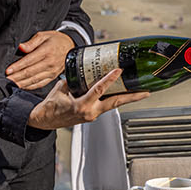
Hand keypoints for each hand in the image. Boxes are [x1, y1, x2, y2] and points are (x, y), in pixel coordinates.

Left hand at [6, 30, 75, 89]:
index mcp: (47, 51)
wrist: (71, 46)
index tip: (8, 70)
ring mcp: (52, 71)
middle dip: (17, 77)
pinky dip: (30, 86)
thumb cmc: (56, 40)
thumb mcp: (44, 35)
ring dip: (22, 83)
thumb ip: (31, 42)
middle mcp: (50, 63)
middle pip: (30, 72)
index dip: (17, 67)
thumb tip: (21, 47)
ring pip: (34, 80)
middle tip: (6, 80)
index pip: (29, 61)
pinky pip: (40, 84)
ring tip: (11, 84)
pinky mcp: (52, 76)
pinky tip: (22, 86)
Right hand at [28, 68, 149, 129]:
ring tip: (141, 92)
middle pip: (116, 102)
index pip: (99, 90)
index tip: (118, 70)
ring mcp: (92, 115)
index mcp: (81, 106)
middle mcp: (90, 112)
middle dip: (132, 97)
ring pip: (114, 105)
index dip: (109, 80)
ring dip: (127, 98)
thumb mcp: (60, 89)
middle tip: (146, 91)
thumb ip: (73, 79)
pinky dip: (115, 99)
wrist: (44, 121)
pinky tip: (123, 93)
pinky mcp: (93, 115)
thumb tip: (82, 68)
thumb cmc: (51, 106)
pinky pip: (107, 106)